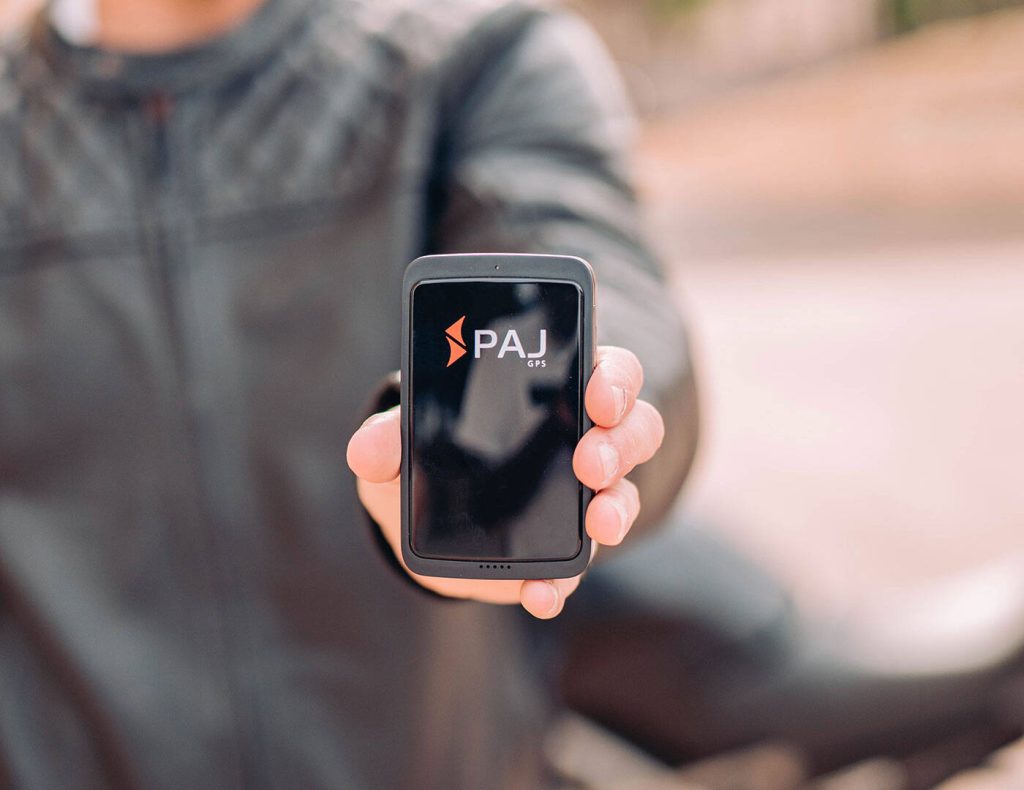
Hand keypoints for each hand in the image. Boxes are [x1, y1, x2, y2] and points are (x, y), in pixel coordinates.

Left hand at [346, 346, 663, 618]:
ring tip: (598, 524)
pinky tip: (542, 593)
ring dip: (618, 507)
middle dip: (619, 444)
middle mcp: (580, 442)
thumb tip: (369, 449)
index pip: (604, 372)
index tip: (596, 395)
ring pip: (625, 492)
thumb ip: (387, 439)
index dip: (613, 378)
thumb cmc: (423, 466)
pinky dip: (563, 581)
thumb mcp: (398, 446)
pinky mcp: (563, 551)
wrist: (425, 532)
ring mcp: (581, 499)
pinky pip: (579, 564)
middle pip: (633, 428)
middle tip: (591, 461)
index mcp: (549, 396)